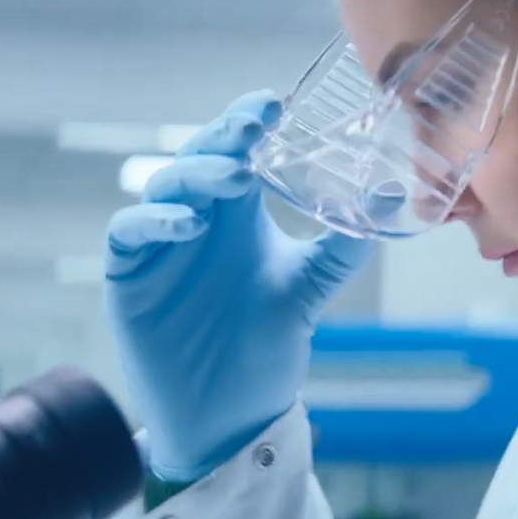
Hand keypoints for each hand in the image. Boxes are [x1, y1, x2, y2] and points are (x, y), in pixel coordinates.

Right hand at [105, 91, 374, 480]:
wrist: (229, 415)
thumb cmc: (263, 348)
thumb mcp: (309, 289)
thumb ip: (343, 246)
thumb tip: (389, 195)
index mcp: (238, 213)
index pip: (238, 149)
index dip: (248, 120)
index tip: (275, 103)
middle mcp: (198, 219)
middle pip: (200, 157)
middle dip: (224, 137)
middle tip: (254, 126)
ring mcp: (160, 244)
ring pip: (165, 185)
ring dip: (198, 175)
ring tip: (237, 177)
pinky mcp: (128, 275)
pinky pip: (129, 231)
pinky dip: (155, 220)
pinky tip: (188, 223)